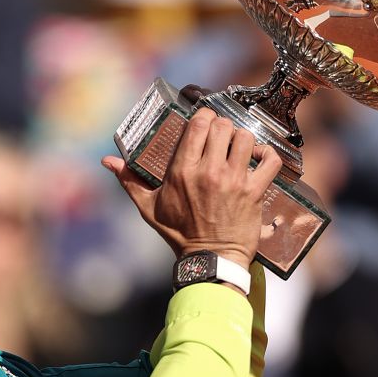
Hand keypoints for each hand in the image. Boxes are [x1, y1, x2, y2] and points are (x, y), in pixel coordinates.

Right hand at [102, 109, 282, 268]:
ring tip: (239, 147)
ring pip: (245, 138)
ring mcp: (233, 180)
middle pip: (222, 126)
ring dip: (243, 139)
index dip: (204, 117)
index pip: (198, 125)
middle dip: (222, 126)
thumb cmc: (179, 234)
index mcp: (182, 170)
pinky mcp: (254, 191)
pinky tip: (260, 158)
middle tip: (221, 136)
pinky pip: (269, 160)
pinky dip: (268, 155)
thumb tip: (108, 162)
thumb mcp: (149, 207)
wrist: (209, 259)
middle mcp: (208, 171)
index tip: (206, 122)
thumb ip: (130, 180)